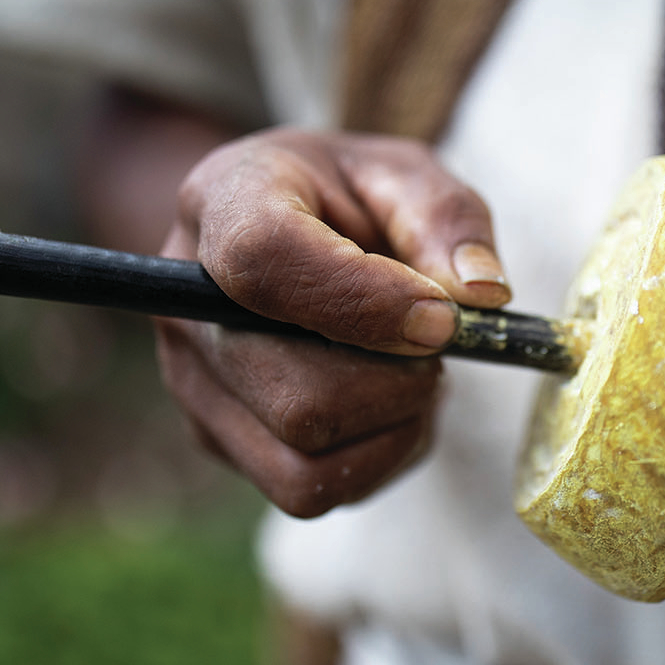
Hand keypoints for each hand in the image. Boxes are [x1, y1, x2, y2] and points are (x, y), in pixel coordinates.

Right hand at [154, 128, 510, 516]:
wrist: (290, 223)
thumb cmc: (348, 197)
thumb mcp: (404, 175)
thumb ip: (445, 218)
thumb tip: (480, 293)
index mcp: (221, 202)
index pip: (263, 262)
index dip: (364, 302)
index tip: (441, 318)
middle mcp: (184, 303)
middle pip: (297, 398)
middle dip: (398, 384)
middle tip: (436, 342)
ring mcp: (194, 384)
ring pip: (303, 464)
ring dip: (391, 428)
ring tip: (412, 373)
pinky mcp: (218, 439)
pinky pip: (309, 490)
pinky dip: (376, 458)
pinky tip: (389, 406)